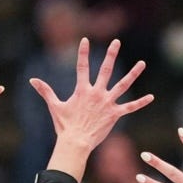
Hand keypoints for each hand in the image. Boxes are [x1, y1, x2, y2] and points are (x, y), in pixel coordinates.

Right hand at [34, 38, 152, 180]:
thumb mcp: (55, 106)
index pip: (82, 66)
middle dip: (111, 54)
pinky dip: (141, 103)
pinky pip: (130, 107)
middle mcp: (96, 93)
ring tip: (142, 63)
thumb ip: (45, 91)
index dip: (83, 53)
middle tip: (117, 42)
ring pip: (123, 85)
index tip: (85, 40)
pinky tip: (151, 97)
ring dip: (133, 74)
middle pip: (106, 69)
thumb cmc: (65, 126)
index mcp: (82, 90)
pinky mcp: (115, 114)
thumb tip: (32, 80)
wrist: (76, 142)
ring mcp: (107, 103)